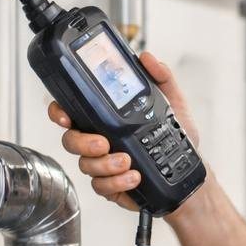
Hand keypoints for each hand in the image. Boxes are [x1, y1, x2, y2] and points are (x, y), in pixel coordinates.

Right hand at [48, 51, 201, 212]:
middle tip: (104, 143)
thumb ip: (161, 78)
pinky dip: (117, 182)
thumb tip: (148, 58)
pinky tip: (134, 176)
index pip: (72, 110)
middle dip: (82, 142)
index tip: (66, 116)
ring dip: (104, 164)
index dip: (59, 112)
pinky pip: (101, 186)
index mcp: (106, 118)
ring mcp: (102, 164)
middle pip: (70, 140)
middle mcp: (98, 140)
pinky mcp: (110, 186)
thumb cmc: (174, 137)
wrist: (186, 171)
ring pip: (85, 165)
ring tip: (127, 161)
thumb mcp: (172, 102)